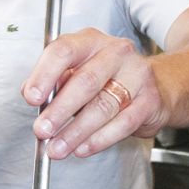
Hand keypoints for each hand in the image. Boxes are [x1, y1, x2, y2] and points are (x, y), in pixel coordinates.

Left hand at [22, 29, 165, 159]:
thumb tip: (33, 95)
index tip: (31, 97)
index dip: (44, 75)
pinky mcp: (150, 99)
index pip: (63, 51)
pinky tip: (82, 148)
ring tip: (59, 147)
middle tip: (43, 130)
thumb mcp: (78, 71)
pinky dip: (99, 139)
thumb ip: (56, 81)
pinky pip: (122, 123)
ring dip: (76, 131)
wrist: (157, 86)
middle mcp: (116, 52)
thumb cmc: (108, 79)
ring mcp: (137, 74)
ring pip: (102, 106)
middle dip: (59, 110)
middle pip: (84, 81)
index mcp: (90, 41)